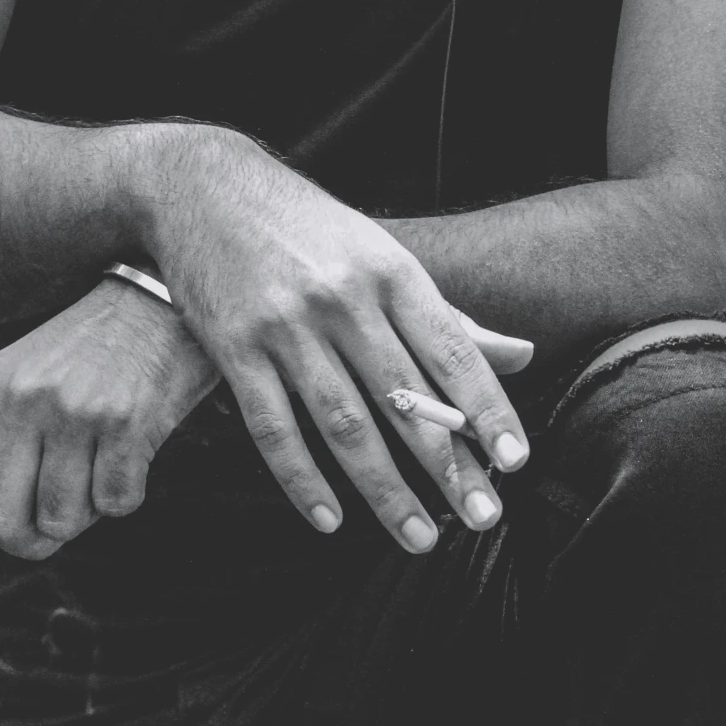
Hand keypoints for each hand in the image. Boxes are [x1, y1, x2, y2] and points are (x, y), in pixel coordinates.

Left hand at [0, 276, 219, 598]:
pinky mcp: (128, 424)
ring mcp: (75, 412)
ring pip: (60, 523)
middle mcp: (23, 400)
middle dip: (25, 541)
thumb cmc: (88, 348)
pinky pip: (115, 506)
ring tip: (98, 466)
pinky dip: (124, 495)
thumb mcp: (23, 378)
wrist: (162, 298)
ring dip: (82, 514)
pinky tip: (132, 453)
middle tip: (50, 521)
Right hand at [139, 129, 533, 555]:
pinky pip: (274, 429)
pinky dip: (303, 480)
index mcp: (388, 270)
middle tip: (483, 518)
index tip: (516, 460)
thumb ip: (444, 315)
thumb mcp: (381, 253)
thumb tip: (521, 356)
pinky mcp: (234, 349)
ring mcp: (285, 326)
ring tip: (419, 537)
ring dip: (385, 490)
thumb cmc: (307, 227)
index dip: (487, 407)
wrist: (204, 187)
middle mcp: (342, 298)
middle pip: (404, 399)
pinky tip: (330, 519)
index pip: (451, 349)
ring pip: (344, 425)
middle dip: (448, 467)